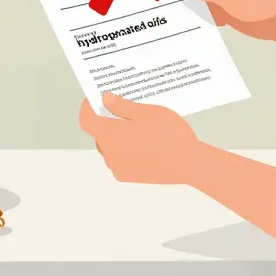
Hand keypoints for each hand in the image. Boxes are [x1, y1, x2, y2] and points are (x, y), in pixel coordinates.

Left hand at [78, 93, 199, 184]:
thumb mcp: (146, 113)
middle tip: (122, 108)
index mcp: (110, 135)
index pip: (86, 120)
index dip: (87, 108)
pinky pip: (119, 158)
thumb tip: (105, 99)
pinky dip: (124, 149)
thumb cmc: (169, 134)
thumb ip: (122, 106)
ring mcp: (118, 167)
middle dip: (106, 120)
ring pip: (109, 147)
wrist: (189, 163)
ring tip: (136, 126)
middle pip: (98, 133)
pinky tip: (142, 142)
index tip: (94, 99)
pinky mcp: (128, 176)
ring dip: (116, 135)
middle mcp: (109, 153)